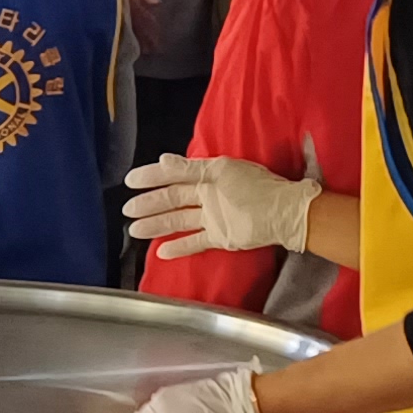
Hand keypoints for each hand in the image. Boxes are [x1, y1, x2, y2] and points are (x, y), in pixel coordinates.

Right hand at [122, 153, 318, 258]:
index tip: (130, 181)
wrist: (284, 213)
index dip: (151, 177)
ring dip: (157, 225)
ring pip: (178, 221)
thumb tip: (161, 160)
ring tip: (135, 230)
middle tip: (127, 210)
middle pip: (171, 200)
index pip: (173, 175)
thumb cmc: (256, 187)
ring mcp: (213, 217)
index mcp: (208, 176)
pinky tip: (162, 252)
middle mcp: (208, 196)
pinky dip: (179, 247)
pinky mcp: (220, 237)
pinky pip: (195, 242)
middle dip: (149, 204)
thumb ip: (190, 169)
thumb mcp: (221, 172)